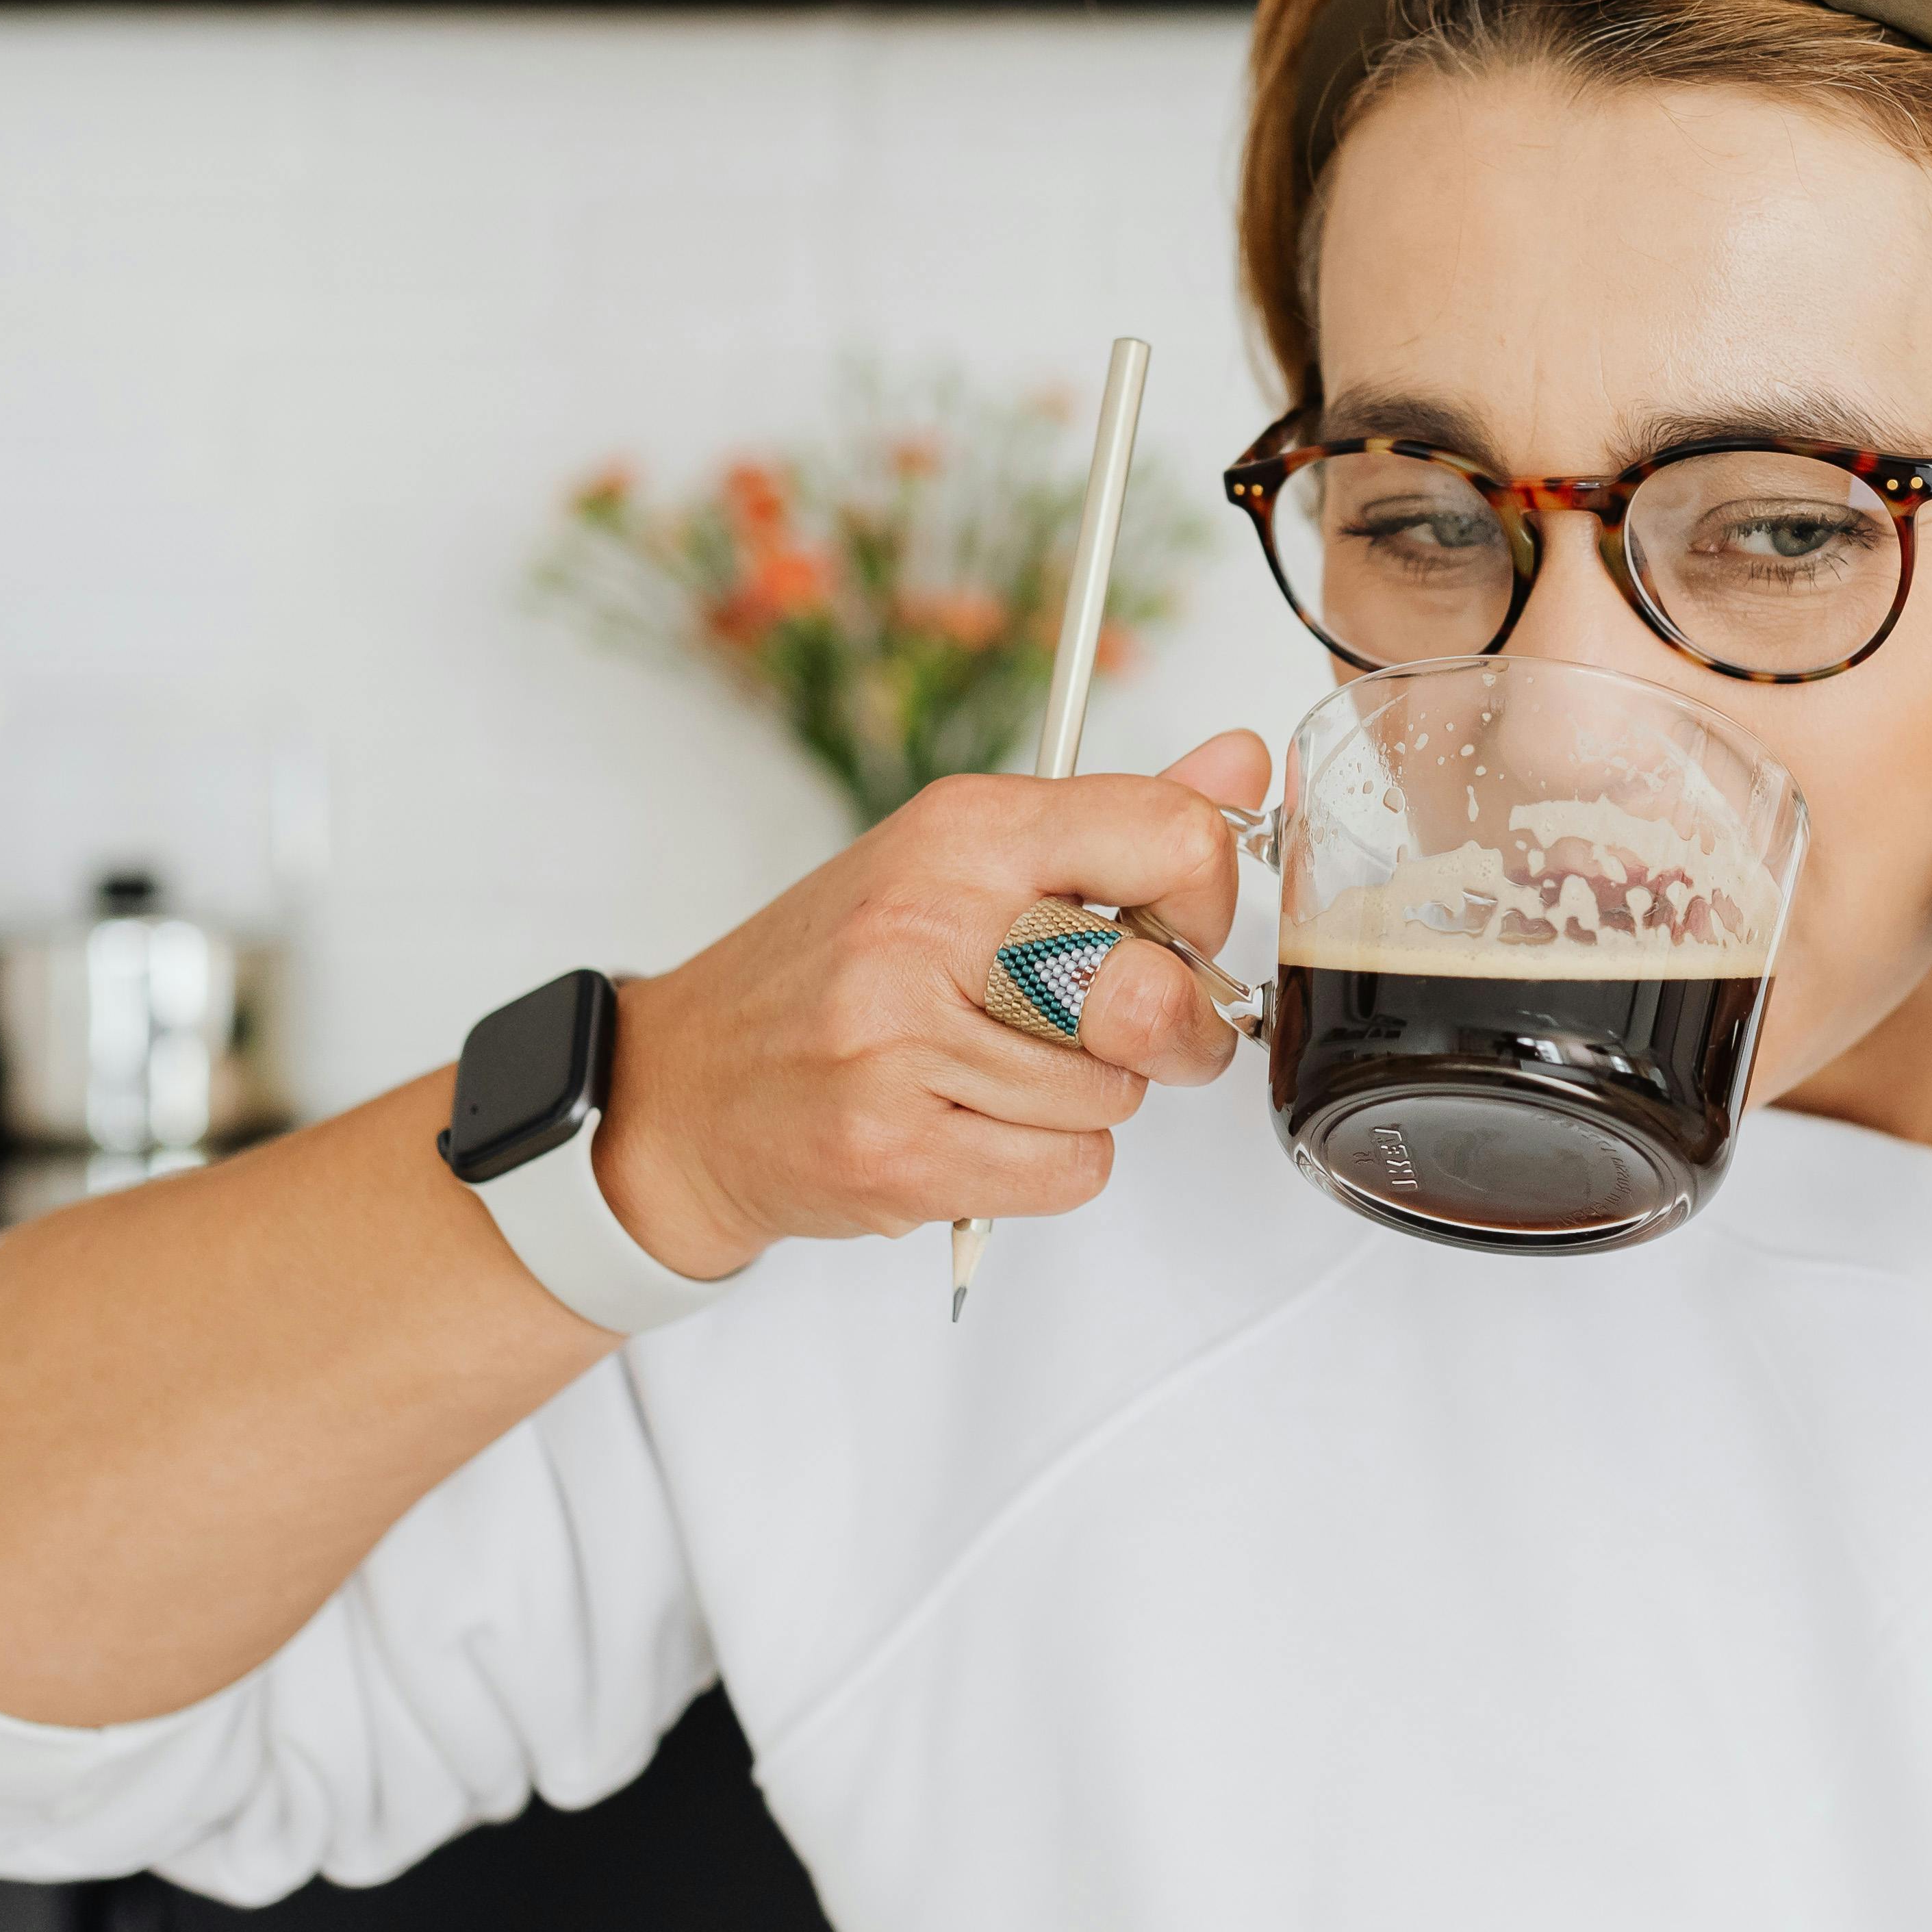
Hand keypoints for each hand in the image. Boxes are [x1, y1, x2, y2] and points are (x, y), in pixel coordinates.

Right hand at [590, 729, 1272, 1279]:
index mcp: (960, 830)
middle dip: (1172, 1029)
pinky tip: (979, 1128)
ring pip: (1116, 1095)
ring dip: (1088, 1101)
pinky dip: (1049, 1164)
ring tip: (1002, 1074)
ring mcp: (901, 1042)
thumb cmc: (837, 974)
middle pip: (1150, 989)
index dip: (1206, 901)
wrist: (685, 1091)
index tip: (1171, 930)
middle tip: (1129, 1031)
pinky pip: (1070, 1170)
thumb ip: (1115, 822)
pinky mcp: (896, 1151)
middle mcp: (926, 922)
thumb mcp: (961, 861)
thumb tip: (1246, 760)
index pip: (1171, 836)